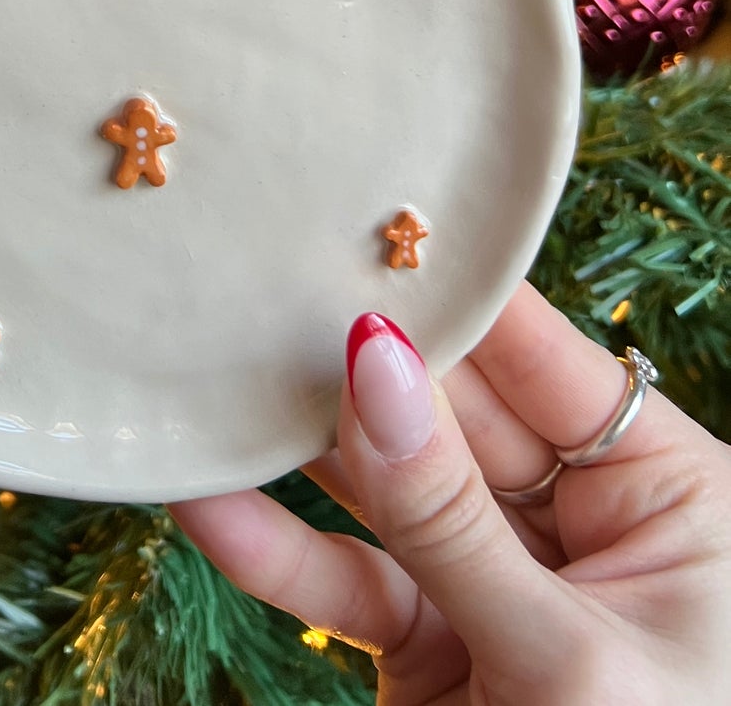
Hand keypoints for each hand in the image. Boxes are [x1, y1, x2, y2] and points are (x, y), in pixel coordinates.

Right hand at [173, 284, 730, 703]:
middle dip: (353, 359)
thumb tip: (372, 360)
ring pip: (385, 493)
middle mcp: (581, 523)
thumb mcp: (574, 659)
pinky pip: (351, 581)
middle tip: (251, 281)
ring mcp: (498, 585)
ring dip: (295, 449)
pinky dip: (279, 552)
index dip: (452, 293)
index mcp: (671, 496)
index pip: (543, 358)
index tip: (356, 216)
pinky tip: (206, 504)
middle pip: (450, 411)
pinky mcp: (433, 652)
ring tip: (204, 375)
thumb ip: (454, 518)